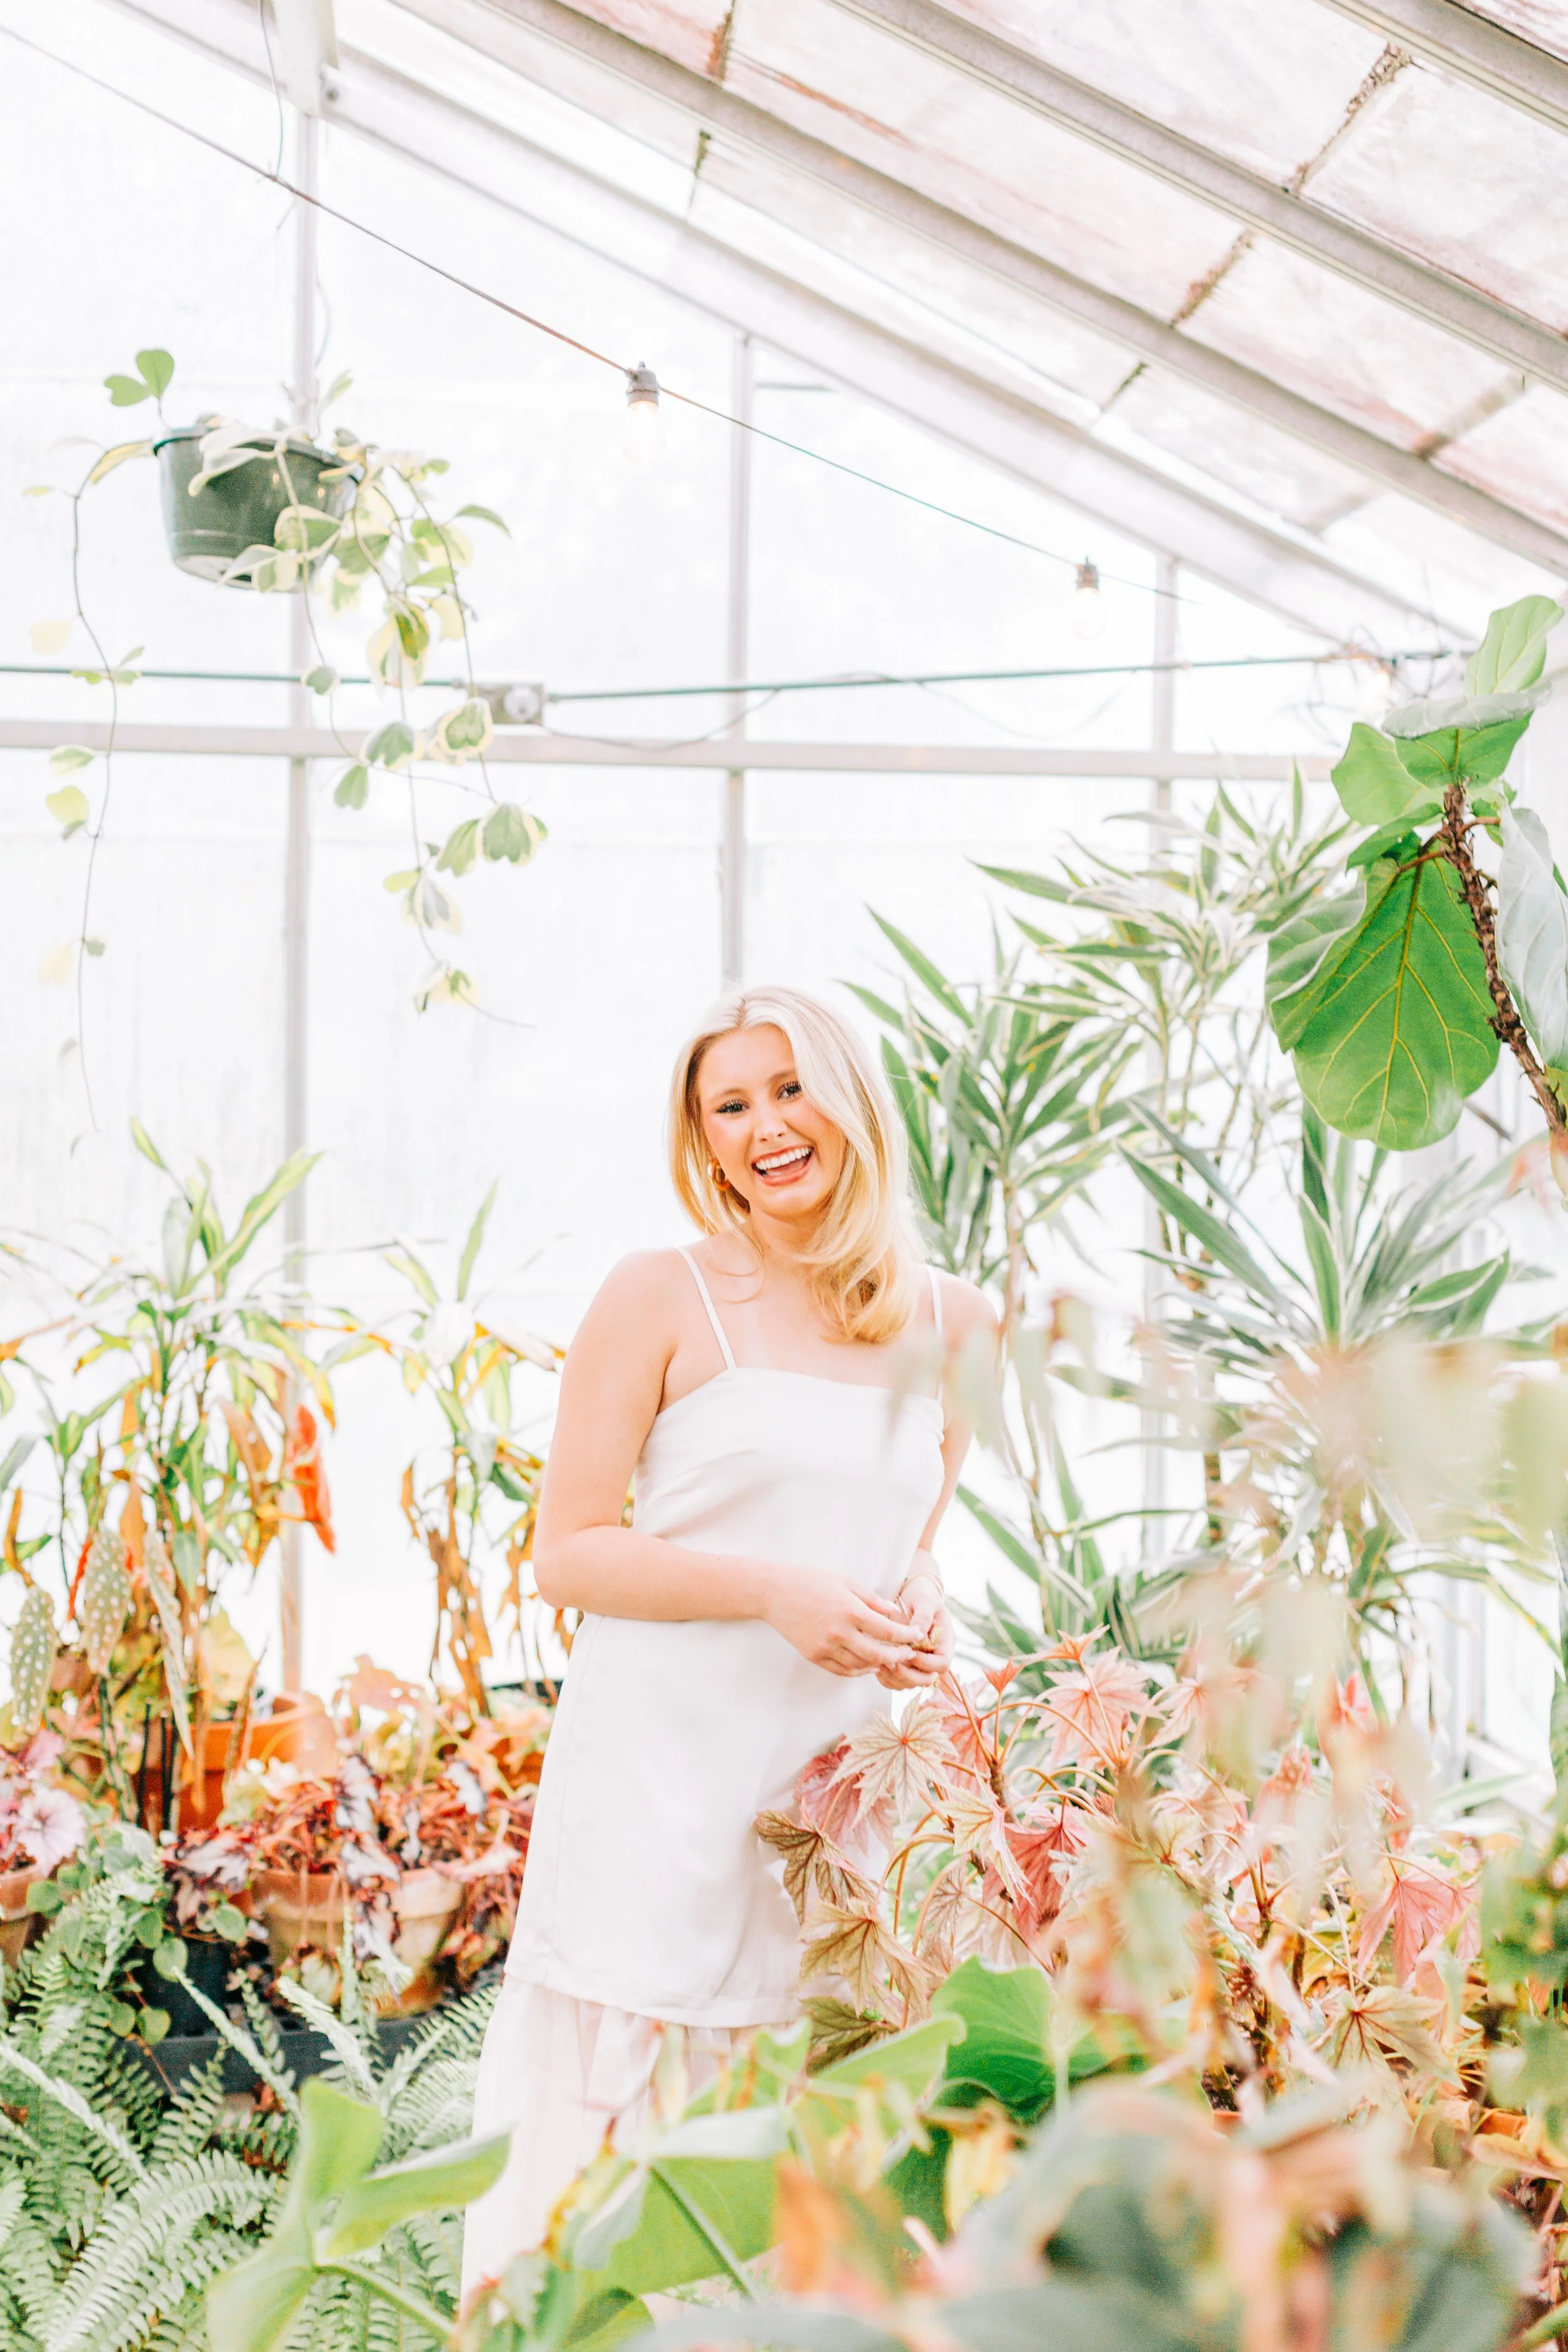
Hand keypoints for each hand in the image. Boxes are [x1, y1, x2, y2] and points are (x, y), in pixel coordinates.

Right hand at [761, 1568, 924, 1678]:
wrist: (773, 1592)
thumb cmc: (811, 1581)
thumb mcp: (846, 1582)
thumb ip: (873, 1600)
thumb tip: (896, 1614)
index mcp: (850, 1610)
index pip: (888, 1632)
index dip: (907, 1636)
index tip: (916, 1636)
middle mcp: (839, 1632)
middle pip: (878, 1655)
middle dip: (898, 1656)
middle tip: (908, 1653)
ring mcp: (824, 1647)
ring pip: (861, 1666)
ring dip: (879, 1665)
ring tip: (889, 1659)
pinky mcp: (813, 1656)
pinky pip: (842, 1670)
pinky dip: (858, 1670)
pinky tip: (867, 1665)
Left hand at [876, 1570, 952, 1690]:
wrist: (912, 1593)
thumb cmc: (922, 1595)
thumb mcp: (925, 1601)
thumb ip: (923, 1617)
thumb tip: (918, 1634)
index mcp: (944, 1642)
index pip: (943, 1663)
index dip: (927, 1663)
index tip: (911, 1652)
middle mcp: (934, 1656)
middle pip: (928, 1679)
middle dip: (909, 1675)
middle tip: (892, 1661)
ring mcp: (919, 1662)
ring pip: (911, 1684)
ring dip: (896, 1678)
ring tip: (882, 1663)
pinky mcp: (905, 1664)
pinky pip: (897, 1681)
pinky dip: (887, 1679)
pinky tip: (877, 1666)